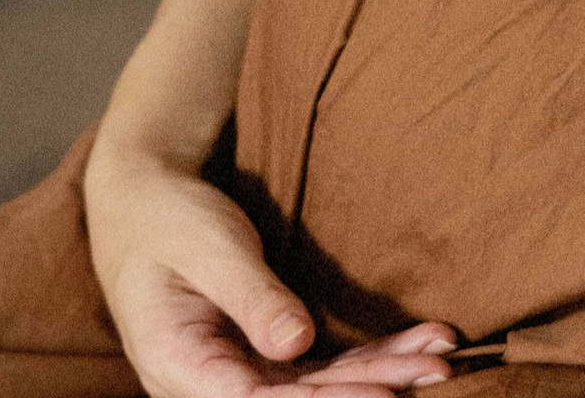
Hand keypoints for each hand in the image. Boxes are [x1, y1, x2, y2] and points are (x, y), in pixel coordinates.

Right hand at [85, 139, 459, 395]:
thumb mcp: (208, 249)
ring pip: (317, 386)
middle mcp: (210, 384)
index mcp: (179, 365)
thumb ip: (250, 296)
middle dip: (369, 388)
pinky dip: (372, 355)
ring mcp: (239, 373)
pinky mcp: (263, 353)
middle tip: (434, 373)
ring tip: (441, 362)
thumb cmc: (169, 221)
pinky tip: (419, 347)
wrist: (144, 206)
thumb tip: (294, 346)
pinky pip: (322, 364)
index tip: (380, 396)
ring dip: (382, 374)